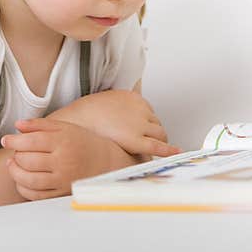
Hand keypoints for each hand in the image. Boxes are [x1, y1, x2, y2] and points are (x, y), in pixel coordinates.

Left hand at [1, 117, 120, 200]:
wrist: (106, 162)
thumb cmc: (83, 142)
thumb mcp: (65, 127)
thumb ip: (40, 124)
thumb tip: (18, 125)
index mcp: (63, 141)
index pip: (31, 141)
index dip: (13, 140)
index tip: (6, 140)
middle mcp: (63, 161)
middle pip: (27, 160)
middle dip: (15, 155)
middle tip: (15, 151)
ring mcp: (62, 179)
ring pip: (28, 179)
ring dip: (15, 172)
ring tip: (14, 164)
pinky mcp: (61, 193)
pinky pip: (35, 195)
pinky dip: (23, 187)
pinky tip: (22, 179)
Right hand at [49, 89, 182, 158]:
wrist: (76, 121)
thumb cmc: (85, 115)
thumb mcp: (104, 101)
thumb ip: (116, 107)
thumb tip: (118, 117)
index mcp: (133, 97)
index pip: (148, 111)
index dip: (146, 123)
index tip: (144, 130)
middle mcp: (141, 109)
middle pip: (156, 123)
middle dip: (153, 133)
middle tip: (147, 142)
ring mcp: (140, 124)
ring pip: (160, 134)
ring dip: (157, 142)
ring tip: (152, 150)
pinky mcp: (138, 140)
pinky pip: (158, 146)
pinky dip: (169, 151)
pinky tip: (175, 153)